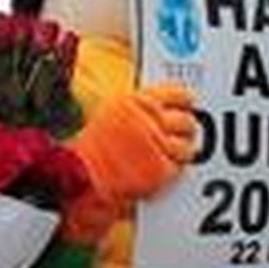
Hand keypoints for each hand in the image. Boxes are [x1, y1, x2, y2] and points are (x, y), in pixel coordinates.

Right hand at [68, 82, 196, 207]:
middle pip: (186, 122)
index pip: (178, 95)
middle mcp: (149, 120)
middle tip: (180, 134)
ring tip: (168, 154)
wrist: (80, 172)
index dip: (185, 101)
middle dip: (185, 129)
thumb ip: (136, 107)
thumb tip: (160, 108)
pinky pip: (178, 169)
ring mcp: (157, 145)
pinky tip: (157, 169)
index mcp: (137, 101)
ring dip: (181, 152)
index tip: (188, 105)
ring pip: (187, 147)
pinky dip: (170, 171)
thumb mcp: (109, 111)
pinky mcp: (160, 169)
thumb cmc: (89, 146)